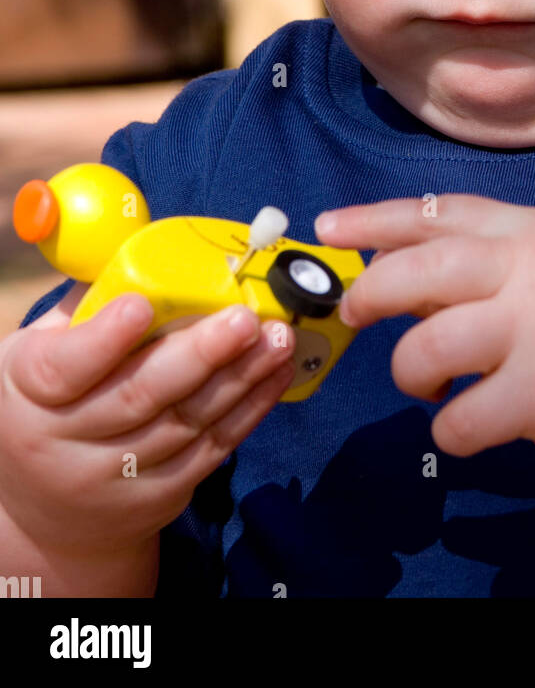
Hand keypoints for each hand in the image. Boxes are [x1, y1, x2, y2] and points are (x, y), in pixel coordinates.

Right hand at [0, 285, 295, 554]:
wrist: (48, 512)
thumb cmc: (50, 402)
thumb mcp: (41, 351)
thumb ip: (87, 305)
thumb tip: (144, 248)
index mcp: (30, 392)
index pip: (65, 367)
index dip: (104, 338)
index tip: (142, 304)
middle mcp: (64, 443)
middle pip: (138, 396)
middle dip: (200, 353)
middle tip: (244, 318)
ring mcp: (112, 478)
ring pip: (186, 423)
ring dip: (240, 377)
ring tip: (278, 338)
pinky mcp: (158, 497)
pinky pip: (212, 450)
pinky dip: (250, 410)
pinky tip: (275, 373)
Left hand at [315, 195, 534, 471]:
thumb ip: (486, 263)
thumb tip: (400, 276)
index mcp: (532, 230)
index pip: (439, 212)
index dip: (374, 219)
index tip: (326, 226)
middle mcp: (532, 269)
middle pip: (421, 269)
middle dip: (371, 291)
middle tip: (355, 312)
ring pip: (430, 347)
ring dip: (409, 371)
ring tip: (424, 384)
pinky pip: (459, 419)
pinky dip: (447, 429)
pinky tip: (463, 426)